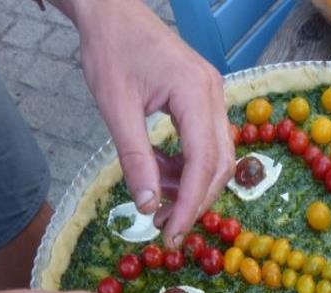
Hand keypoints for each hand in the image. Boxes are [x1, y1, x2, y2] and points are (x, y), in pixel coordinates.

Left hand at [56, 0, 234, 247]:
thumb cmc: (110, 51)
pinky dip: (188, 166)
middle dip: (195, 200)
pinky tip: (162, 171)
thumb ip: (135, 158)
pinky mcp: (206, 100)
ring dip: (191, 184)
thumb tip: (148, 205)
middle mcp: (215, 96)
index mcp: (195, 93)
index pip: (203, 161)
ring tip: (157, 195)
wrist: (112, 12)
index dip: (190, 202)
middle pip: (220, 163)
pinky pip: (208, 144)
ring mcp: (214, 97)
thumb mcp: (116, 107)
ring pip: (218, 157)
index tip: (171, 231)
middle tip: (165, 226)